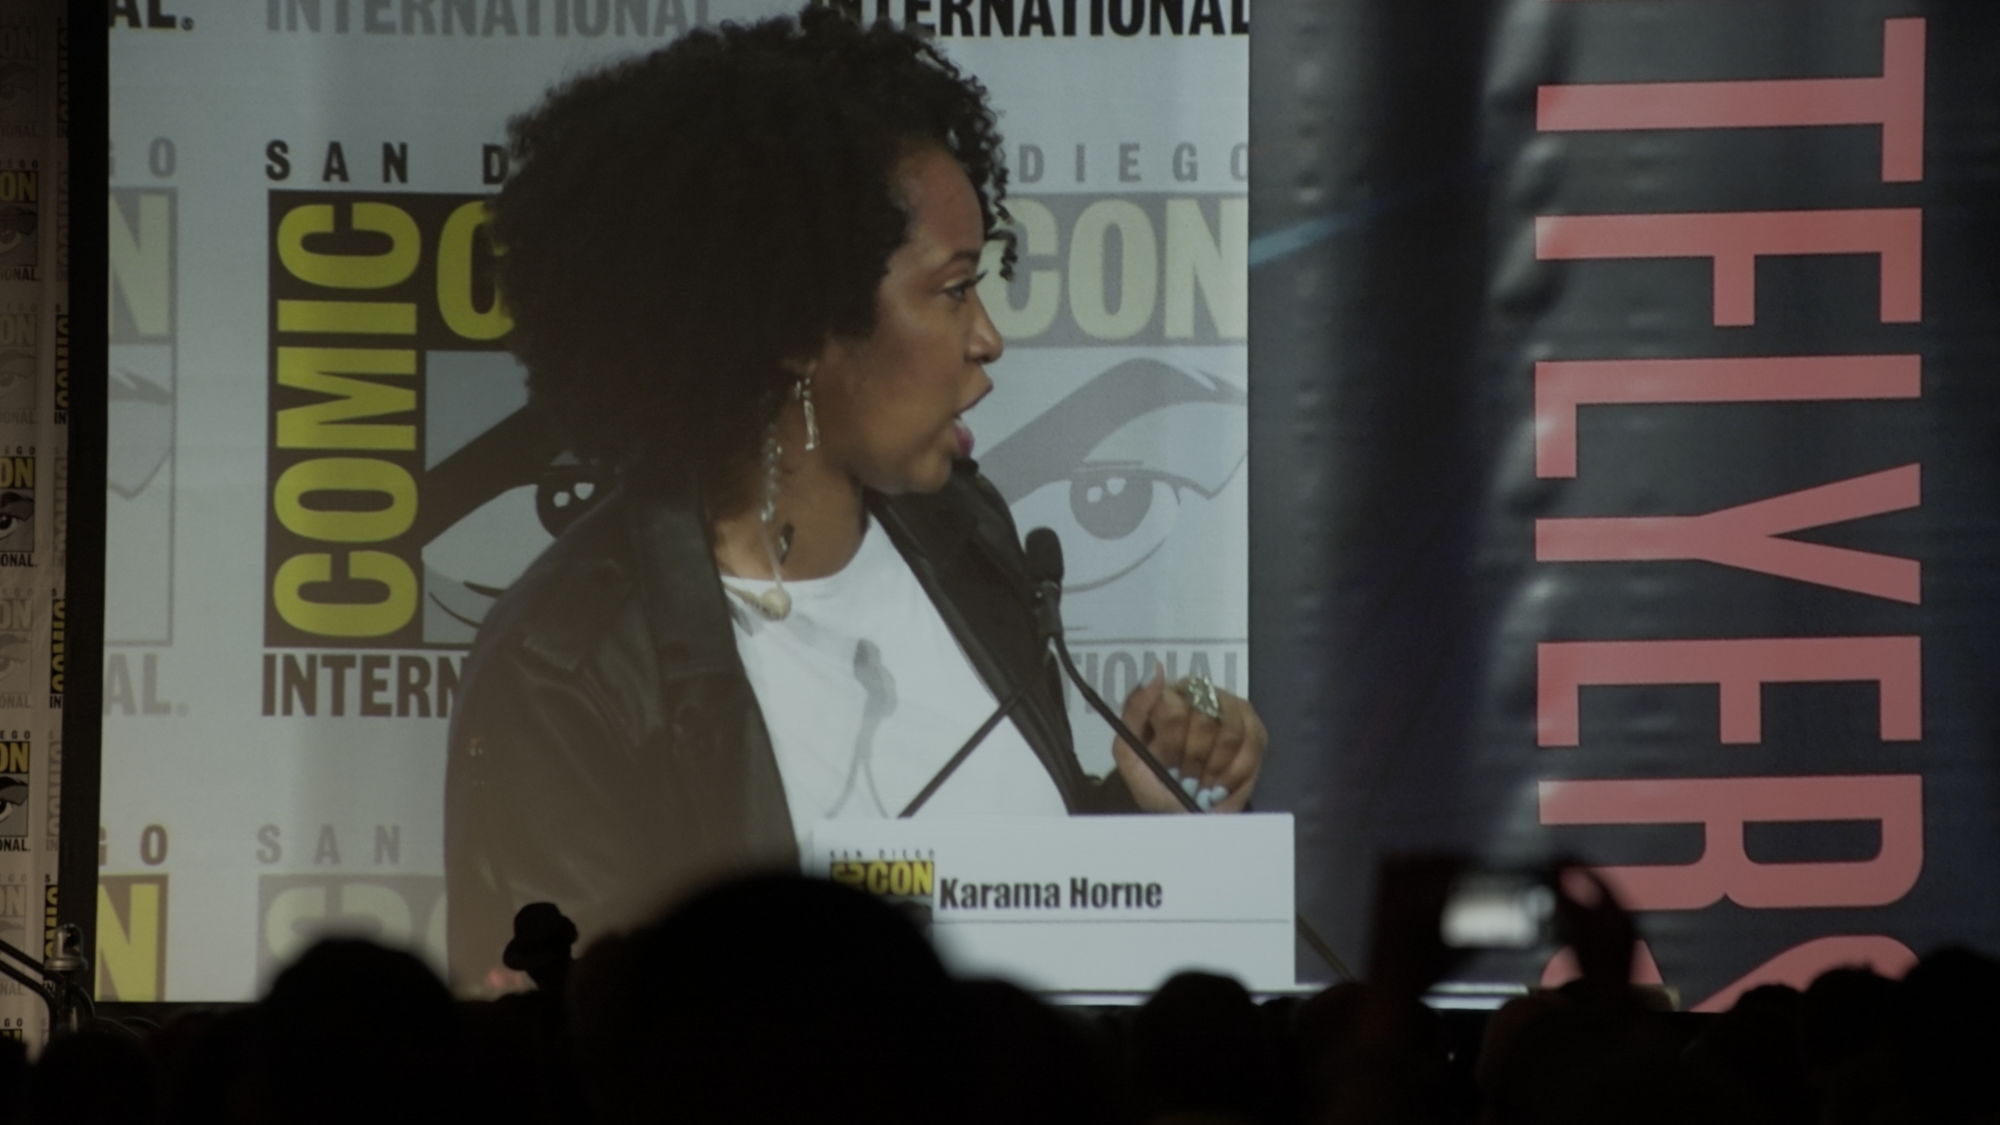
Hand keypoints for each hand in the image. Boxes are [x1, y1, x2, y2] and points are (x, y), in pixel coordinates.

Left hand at [1112, 668, 1265, 812]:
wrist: (1186, 817)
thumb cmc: (1157, 785)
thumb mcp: (1129, 754)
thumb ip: (1134, 711)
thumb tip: (1156, 671)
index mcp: (1166, 696)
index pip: (1172, 703)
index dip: (1171, 740)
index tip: (1164, 760)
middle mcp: (1200, 694)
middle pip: (1204, 718)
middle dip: (1193, 758)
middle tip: (1184, 776)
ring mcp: (1231, 708)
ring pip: (1231, 732)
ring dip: (1214, 768)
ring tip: (1202, 783)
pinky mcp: (1255, 729)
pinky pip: (1253, 745)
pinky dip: (1235, 773)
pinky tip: (1222, 784)